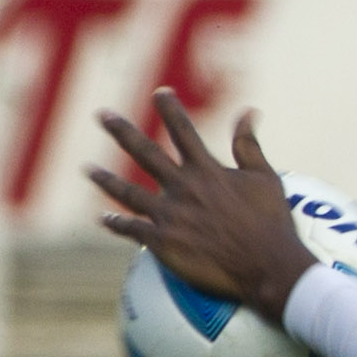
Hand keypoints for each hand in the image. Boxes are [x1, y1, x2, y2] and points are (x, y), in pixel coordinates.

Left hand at [90, 92, 313, 323]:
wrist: (263, 264)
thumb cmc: (269, 220)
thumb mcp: (264, 177)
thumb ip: (248, 145)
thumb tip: (247, 111)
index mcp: (207, 170)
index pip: (184, 132)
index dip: (171, 110)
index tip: (159, 92)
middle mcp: (182, 188)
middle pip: (145, 154)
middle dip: (122, 132)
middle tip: (102, 115)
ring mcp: (169, 215)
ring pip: (128, 192)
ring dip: (106, 179)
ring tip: (87, 169)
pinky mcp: (161, 242)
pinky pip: (131, 229)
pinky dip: (116, 223)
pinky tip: (104, 218)